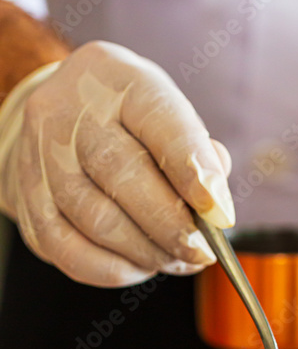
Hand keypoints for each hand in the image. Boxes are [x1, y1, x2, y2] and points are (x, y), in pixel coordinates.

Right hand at [0, 40, 234, 285]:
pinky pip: (66, 249)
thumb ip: (198, 152)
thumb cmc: (127, 121)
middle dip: (171, 226)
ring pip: (95, 220)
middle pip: (123, 177)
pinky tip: (137, 267)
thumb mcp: (167, 114)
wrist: (57, 119)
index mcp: (118, 79)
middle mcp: (69, 112)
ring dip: (145, 252)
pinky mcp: (26, 199)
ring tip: (175, 261)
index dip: (194, 171)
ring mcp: (41, 155)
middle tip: (201, 252)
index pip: (160, 122)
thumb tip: (214, 204)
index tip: (220, 214)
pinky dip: (110, 269)